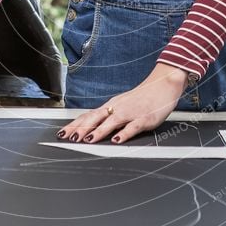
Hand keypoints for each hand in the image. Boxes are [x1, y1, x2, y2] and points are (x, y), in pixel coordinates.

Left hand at [58, 62, 187, 143]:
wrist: (163, 84)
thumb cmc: (143, 97)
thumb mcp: (123, 106)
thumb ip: (110, 118)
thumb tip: (94, 129)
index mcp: (111, 106)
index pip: (88, 116)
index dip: (74, 125)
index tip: (62, 133)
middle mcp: (117, 108)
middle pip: (95, 118)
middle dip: (80, 129)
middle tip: (68, 138)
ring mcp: (131, 112)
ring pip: (111, 122)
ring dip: (98, 131)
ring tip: (88, 140)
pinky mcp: (144, 118)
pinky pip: (133, 127)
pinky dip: (124, 133)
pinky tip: (117, 141)